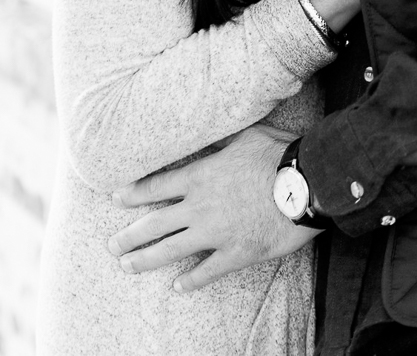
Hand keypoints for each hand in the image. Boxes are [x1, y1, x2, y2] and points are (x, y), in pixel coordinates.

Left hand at [106, 125, 320, 291]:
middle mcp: (200, 207)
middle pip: (155, 223)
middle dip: (130, 235)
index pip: (157, 186)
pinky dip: (191, 281)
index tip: (115, 198)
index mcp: (200, 176)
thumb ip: (220, 139)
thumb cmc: (276, 154)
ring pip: (172, 250)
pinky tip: (178, 287)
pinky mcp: (236, 253)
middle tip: (111, 245)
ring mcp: (215, 233)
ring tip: (128, 266)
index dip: (134, 193)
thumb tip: (207, 128)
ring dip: (147, 259)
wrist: (305, 183)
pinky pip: (207, 271)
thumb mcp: (244, 134)